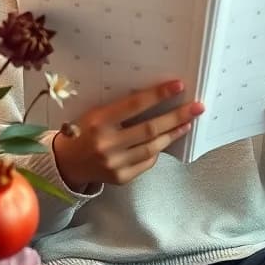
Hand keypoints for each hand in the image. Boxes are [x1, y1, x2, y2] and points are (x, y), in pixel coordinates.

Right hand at [52, 80, 203, 191]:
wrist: (67, 162)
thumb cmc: (85, 129)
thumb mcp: (96, 112)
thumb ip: (120, 107)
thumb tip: (155, 97)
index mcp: (99, 120)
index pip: (135, 104)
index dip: (158, 95)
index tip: (179, 86)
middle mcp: (107, 143)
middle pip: (150, 128)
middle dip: (177, 116)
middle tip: (197, 107)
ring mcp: (114, 163)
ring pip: (152, 147)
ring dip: (173, 133)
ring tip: (187, 123)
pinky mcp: (121, 178)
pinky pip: (146, 162)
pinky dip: (158, 150)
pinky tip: (165, 140)